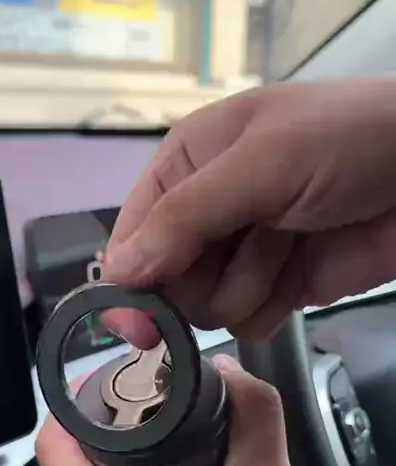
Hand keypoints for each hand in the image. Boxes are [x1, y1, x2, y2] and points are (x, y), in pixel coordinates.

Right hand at [103, 78, 395, 340]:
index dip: (132, 275)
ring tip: (286, 245)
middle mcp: (206, 210)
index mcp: (187, 163)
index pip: (133, 232)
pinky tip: (298, 273)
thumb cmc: (347, 142)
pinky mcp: (277, 287)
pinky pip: (243, 322)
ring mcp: (242, 252)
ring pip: (203, 306)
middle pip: (165, 278)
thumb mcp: (261, 163)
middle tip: (249, 247)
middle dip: (203, 276)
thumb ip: (186, 217)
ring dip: (246, 286)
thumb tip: (117, 272)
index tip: (139, 320)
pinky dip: (269, 307)